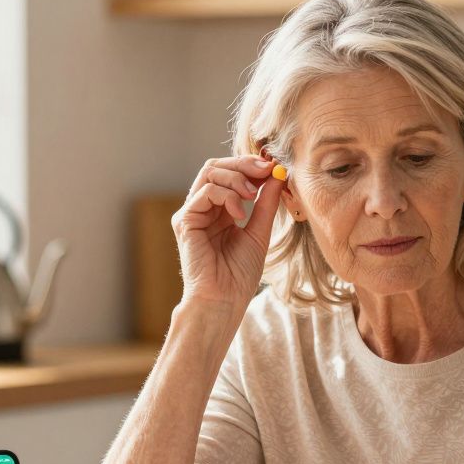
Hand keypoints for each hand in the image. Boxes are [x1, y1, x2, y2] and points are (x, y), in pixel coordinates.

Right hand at [171, 155, 285, 316]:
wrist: (224, 300)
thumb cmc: (239, 275)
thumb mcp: (260, 231)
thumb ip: (266, 202)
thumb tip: (278, 173)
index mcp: (220, 211)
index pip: (230, 173)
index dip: (252, 166)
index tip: (275, 167)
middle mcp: (203, 208)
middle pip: (217, 166)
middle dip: (244, 163)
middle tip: (267, 169)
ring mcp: (192, 213)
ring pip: (210, 173)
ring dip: (237, 178)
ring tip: (253, 195)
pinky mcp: (184, 221)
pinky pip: (205, 192)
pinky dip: (227, 196)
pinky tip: (240, 214)